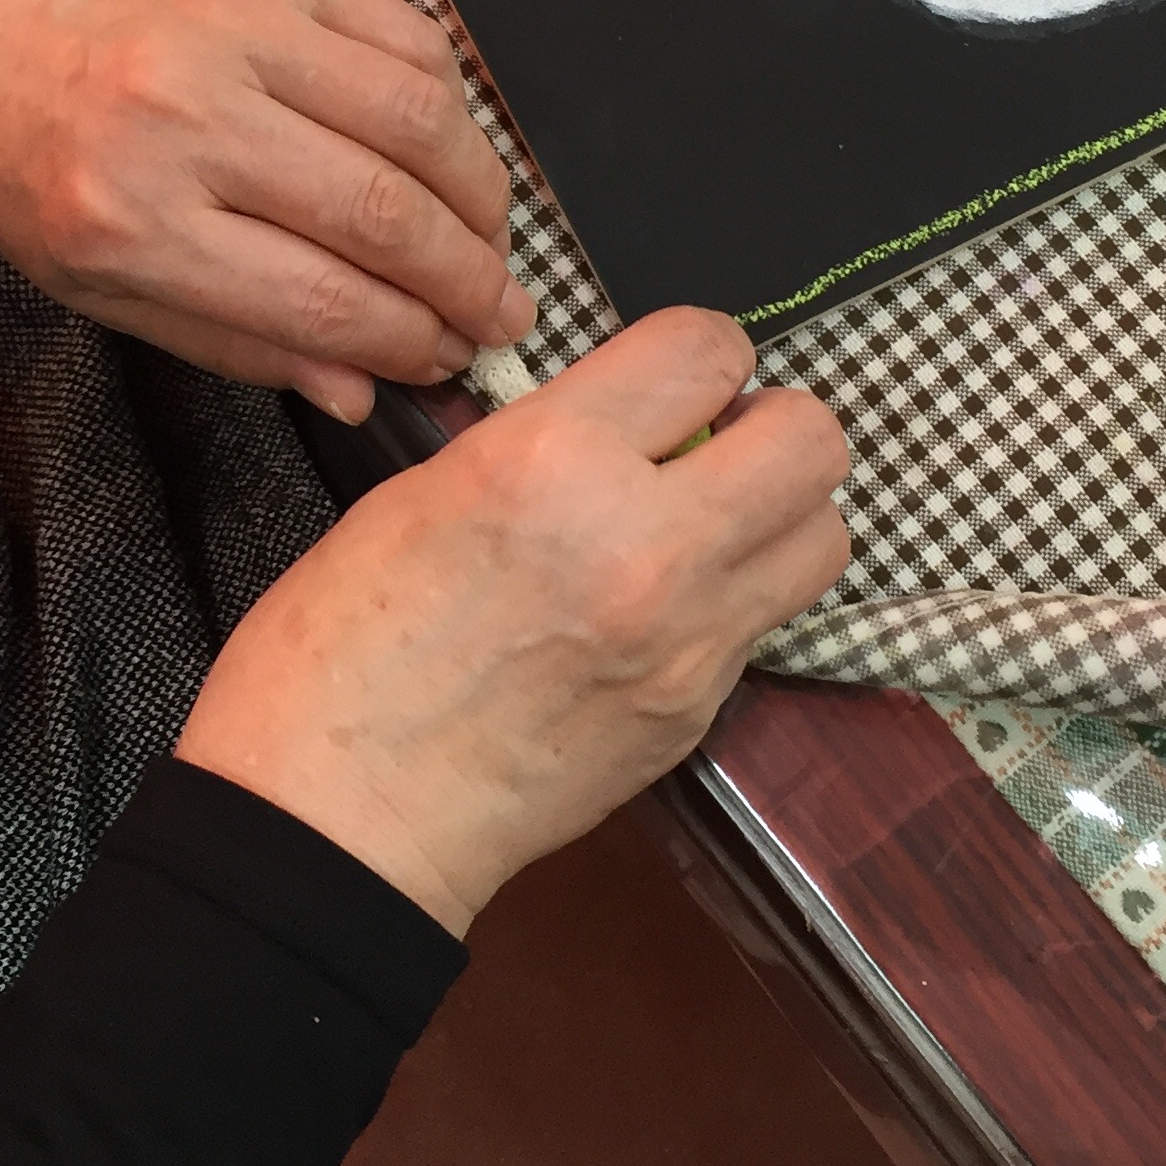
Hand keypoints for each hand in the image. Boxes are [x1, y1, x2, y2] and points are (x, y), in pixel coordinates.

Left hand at [0, 0, 535, 421]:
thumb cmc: (24, 161)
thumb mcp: (97, 287)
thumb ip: (234, 342)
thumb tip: (363, 390)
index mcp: (130, 220)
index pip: (322, 301)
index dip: (410, 341)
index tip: (450, 360)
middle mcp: (188, 118)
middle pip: (385, 216)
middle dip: (468, 281)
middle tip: (503, 314)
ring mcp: (238, 28)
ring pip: (420, 121)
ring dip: (481, 195)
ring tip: (490, 241)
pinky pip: (407, 37)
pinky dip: (451, 105)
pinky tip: (449, 154)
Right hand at [174, 309, 852, 933]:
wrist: (340, 817)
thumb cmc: (340, 653)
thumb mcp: (426, 490)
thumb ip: (546, 440)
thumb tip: (625, 419)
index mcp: (553, 463)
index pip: (706, 348)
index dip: (700, 351)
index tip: (680, 374)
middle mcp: (643, 544)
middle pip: (813, 440)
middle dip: (771, 425)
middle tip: (715, 443)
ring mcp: (685, 640)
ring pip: (826, 537)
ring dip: (779, 516)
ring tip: (709, 527)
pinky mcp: (696, 714)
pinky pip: (764, 625)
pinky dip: (735, 601)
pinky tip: (661, 613)